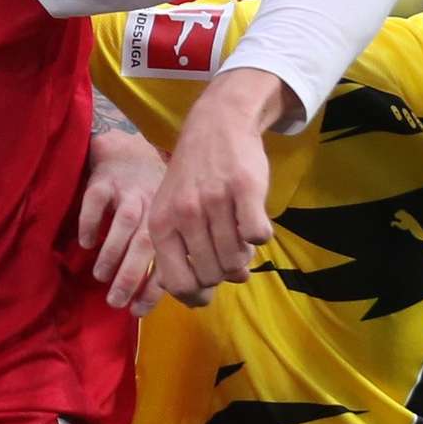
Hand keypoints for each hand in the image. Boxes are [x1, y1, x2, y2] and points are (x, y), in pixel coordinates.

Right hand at [77, 124, 166, 315]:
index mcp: (170, 218)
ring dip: (113, 251)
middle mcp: (152, 203)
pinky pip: (96, 200)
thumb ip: (168, 251)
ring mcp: (128, 189)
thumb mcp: (165, 216)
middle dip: (131, 275)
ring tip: (100, 277)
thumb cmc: (147, 193)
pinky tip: (85, 243)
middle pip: (146, 242)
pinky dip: (90, 221)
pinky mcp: (103, 178)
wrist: (125, 147)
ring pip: (124, 222)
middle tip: (116, 303)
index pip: (167, 256)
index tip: (137, 311)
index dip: (154, 286)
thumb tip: (183, 295)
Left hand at [124, 69, 286, 310]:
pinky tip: (254, 221)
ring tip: (239, 235)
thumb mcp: (172, 213)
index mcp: (161, 225)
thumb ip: (181, 256)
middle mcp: (184, 214)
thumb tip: (201, 299)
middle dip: (224, 271)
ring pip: (237, 258)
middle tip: (229, 251)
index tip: (209, 287)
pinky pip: (258, 236)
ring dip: (244, 254)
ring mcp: (214, 200)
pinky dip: (261, 236)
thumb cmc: (194, 178)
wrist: (217, 124)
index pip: (179, 283)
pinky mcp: (244, 188)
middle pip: (212, 274)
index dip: (198, 294)